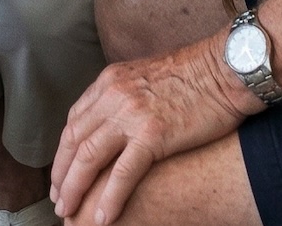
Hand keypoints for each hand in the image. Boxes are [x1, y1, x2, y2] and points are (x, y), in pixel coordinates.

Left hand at [50, 43, 252, 224]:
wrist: (223, 71)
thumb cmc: (193, 76)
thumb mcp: (144, 78)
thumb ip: (123, 96)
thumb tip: (113, 123)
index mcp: (110, 81)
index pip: (75, 120)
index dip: (64, 152)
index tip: (61, 175)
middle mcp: (113, 95)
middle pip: (74, 140)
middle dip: (62, 174)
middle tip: (58, 201)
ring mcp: (132, 114)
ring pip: (90, 157)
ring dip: (75, 188)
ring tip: (69, 212)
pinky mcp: (153, 134)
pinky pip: (123, 172)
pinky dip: (110, 197)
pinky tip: (103, 218)